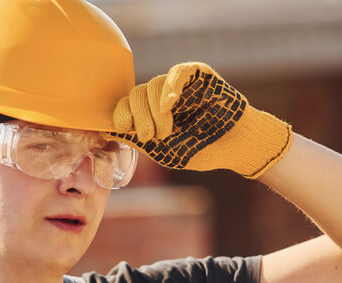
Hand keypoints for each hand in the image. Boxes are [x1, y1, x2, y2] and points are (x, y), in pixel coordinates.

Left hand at [107, 62, 292, 177]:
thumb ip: (138, 139)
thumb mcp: (164, 151)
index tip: (128, 130)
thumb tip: (106, 130)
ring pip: (152, 85)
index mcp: (149, 113)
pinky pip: (176, 73)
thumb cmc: (201, 151)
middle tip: (152, 137)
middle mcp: (160, 96)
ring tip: (168, 131)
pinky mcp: (197, 75)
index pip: (125, 105)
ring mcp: (178, 84)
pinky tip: (170, 104)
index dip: (121, 115)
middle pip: (135, 94)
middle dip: (139, 117)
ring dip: (155, 110)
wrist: (234, 147)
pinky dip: (170, 87)